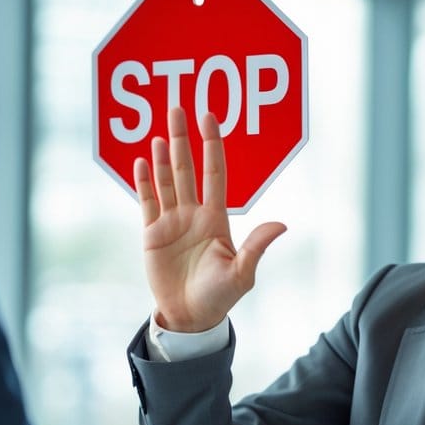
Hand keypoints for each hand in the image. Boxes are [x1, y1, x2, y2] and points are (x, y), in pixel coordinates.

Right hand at [134, 106, 285, 332]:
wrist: (190, 317)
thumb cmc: (219, 298)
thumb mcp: (242, 274)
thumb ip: (256, 247)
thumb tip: (282, 224)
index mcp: (216, 219)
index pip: (215, 173)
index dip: (212, 145)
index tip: (209, 118)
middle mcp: (193, 214)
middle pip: (187, 168)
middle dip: (184, 138)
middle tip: (178, 107)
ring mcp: (171, 221)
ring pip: (167, 180)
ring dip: (164, 155)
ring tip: (163, 130)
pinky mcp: (152, 234)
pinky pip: (147, 201)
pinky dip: (144, 181)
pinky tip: (143, 160)